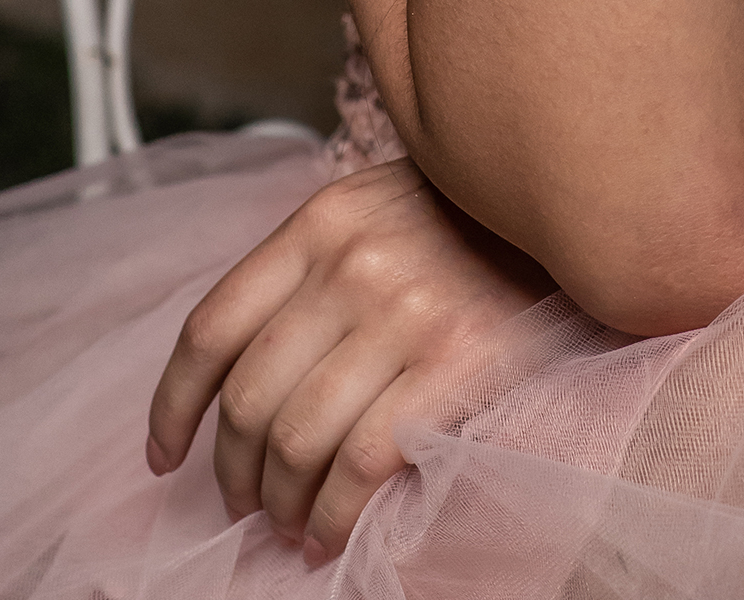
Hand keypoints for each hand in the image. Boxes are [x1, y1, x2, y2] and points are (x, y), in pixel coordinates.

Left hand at [147, 158, 553, 564]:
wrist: (579, 213)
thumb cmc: (470, 223)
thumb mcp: (376, 209)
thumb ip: (310, 266)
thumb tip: (238, 373)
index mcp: (322, 221)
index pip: (212, 328)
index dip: (174, 406)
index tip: (164, 453)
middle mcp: (354, 263)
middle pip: (248, 398)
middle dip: (232, 472)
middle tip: (243, 503)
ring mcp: (405, 313)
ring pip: (296, 441)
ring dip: (280, 504)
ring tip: (289, 524)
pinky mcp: (456, 364)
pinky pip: (361, 465)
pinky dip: (331, 517)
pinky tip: (328, 534)